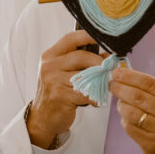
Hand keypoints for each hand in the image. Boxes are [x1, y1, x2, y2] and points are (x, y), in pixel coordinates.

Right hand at [27, 30, 104, 148]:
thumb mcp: (63, 73)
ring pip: (85, 75)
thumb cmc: (57, 93)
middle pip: (81, 56)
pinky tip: (95, 100)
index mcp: (50, 56)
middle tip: (111, 68)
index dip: (89, 36)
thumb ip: (79, 62)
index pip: (71, 39)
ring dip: (99, 81)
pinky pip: (85, 93)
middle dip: (99, 62)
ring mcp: (53, 80)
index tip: (105, 38)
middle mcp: (49, 66)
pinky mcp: (60, 95)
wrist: (43, 117)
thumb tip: (106, 56)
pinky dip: (95, 97)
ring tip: (104, 86)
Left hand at [108, 67, 154, 153]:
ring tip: (120, 102)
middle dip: (120, 88)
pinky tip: (127, 118)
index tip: (117, 73)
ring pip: (131, 113)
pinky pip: (130, 128)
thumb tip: (128, 78)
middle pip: (137, 97)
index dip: (130, 76)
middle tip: (112, 85)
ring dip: (121, 105)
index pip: (149, 83)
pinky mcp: (150, 144)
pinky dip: (125, 120)